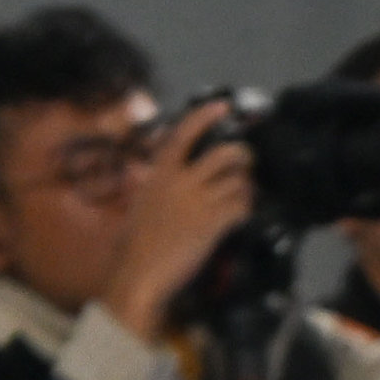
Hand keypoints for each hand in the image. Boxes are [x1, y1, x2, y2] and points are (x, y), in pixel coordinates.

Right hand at [104, 103, 262, 339]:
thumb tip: (149, 171)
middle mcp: (180, 182)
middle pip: (222, 154)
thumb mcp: (139, 202)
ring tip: (245, 192)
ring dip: (246, 186)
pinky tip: (243, 213)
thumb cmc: (133, 243)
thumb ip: (151, 182)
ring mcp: (197, 202)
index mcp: (160, 172)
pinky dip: (246, 208)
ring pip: (236, 181)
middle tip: (246, 162)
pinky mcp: (211, 225)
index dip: (205, 116)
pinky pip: (239, 207)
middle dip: (241, 155)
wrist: (138, 273)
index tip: (223, 106)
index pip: (184, 133)